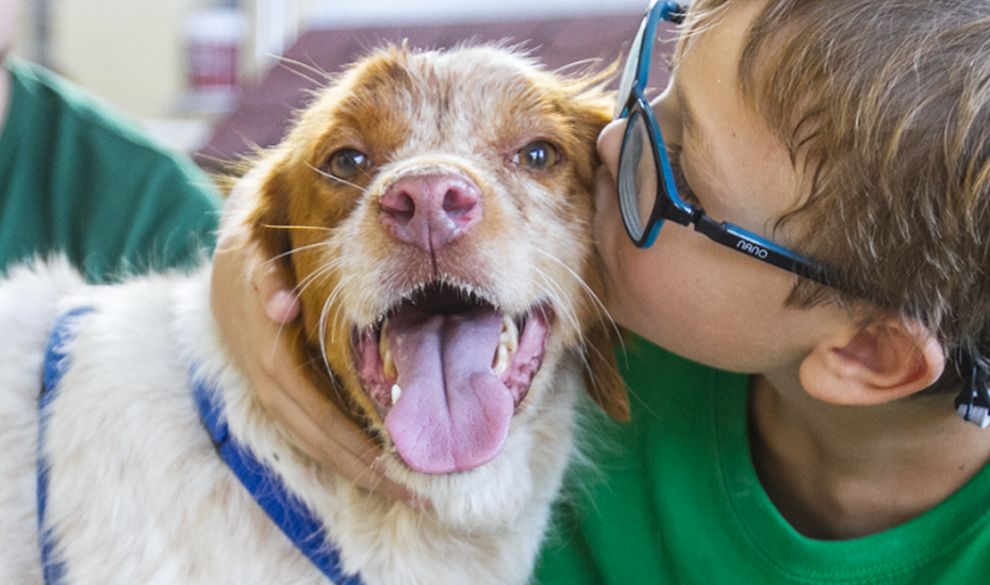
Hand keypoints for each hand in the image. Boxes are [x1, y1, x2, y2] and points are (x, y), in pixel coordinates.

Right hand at [210, 165, 419, 506]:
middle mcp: (271, 388)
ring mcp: (272, 395)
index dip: (360, 449)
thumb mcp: (254, 258)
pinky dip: (344, 453)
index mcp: (271, 360)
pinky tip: (376, 468)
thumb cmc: (256, 258)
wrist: (226, 263)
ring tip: (407, 491)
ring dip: (361, 470)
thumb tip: (284, 309)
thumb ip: (266, 283)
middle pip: (323, 443)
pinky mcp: (279, 394)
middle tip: (421, 495)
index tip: (404, 469)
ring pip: (317, 444)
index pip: (320, 420)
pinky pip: (311, 433)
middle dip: (370, 471)